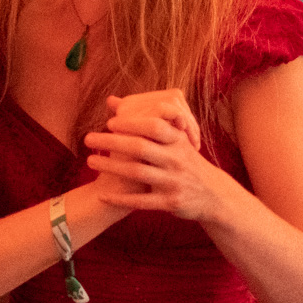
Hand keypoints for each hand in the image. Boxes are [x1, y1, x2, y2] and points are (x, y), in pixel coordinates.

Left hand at [83, 90, 230, 221]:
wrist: (214, 195)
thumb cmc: (186, 162)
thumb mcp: (176, 140)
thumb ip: (146, 120)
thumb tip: (112, 99)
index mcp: (178, 141)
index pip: (154, 126)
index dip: (131, 123)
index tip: (110, 122)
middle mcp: (176, 160)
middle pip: (140, 148)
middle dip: (112, 143)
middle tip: (88, 139)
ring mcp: (173, 182)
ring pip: (137, 173)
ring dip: (111, 167)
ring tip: (90, 162)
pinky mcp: (170, 202)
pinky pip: (141, 202)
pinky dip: (120, 199)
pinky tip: (102, 196)